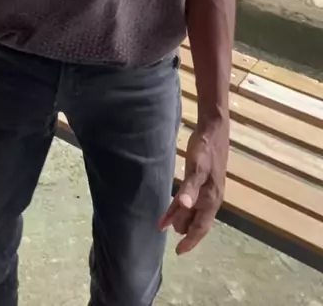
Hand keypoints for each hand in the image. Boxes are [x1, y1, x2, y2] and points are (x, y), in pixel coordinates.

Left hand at [160, 120, 228, 254]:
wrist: (213, 129)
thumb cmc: (205, 149)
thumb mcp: (196, 168)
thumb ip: (189, 188)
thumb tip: (184, 207)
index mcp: (211, 199)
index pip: (201, 227)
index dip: (190, 240)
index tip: (178, 252)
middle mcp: (212, 197)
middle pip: (198, 221)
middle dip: (184, 229)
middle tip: (167, 233)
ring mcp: (209, 189)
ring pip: (194, 211)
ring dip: (182, 218)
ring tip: (167, 223)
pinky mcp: (204, 179)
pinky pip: (192, 198)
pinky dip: (182, 205)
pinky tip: (174, 204)